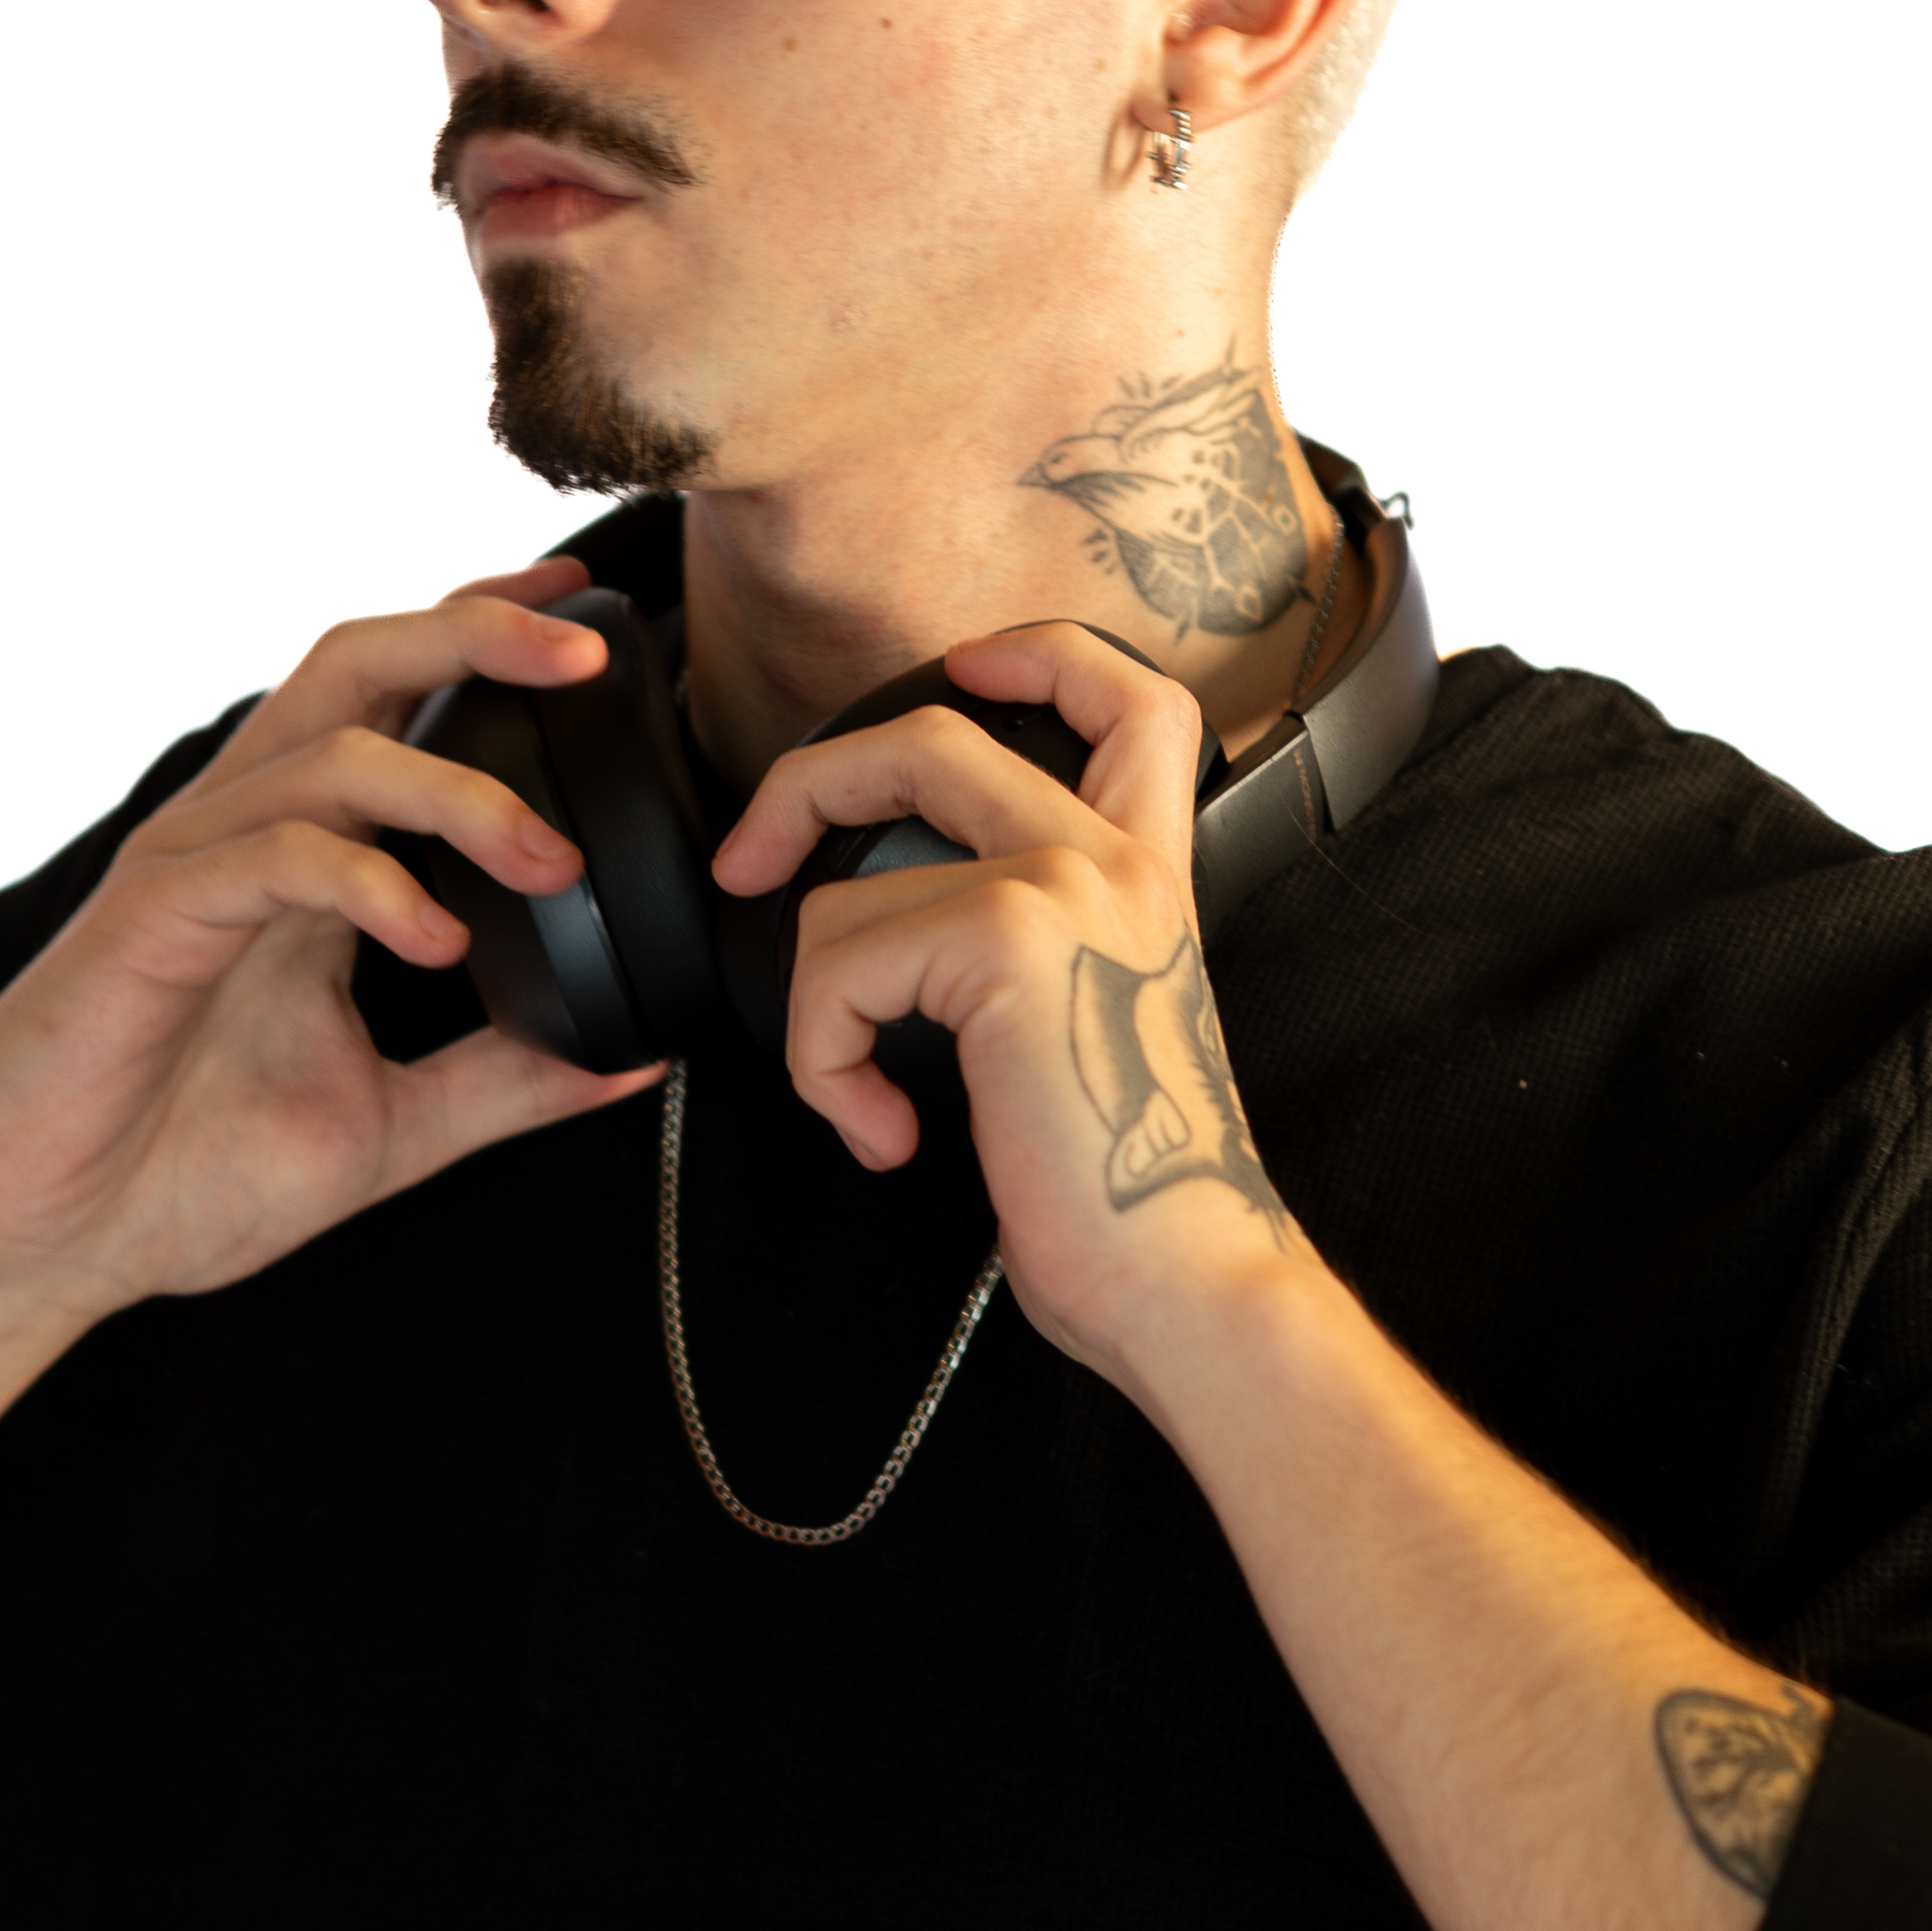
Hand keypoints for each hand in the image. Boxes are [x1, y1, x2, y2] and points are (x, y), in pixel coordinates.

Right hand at [0, 559, 662, 1347]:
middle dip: (475, 637)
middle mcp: (244, 835)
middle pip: (354, 667)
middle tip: (587, 649)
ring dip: (458, 793)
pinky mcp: (150, 924)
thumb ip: (501, 1082)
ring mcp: (192, 869)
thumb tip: (633, 1059)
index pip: (392, 702)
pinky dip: (370, 884)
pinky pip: (273, 858)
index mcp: (299, 860)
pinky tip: (438, 938)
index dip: (483, 639)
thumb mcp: (386, 1130)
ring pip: (330, 755)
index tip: (589, 613)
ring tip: (551, 863)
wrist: (41, 1248)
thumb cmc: (178, 1177)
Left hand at [708, 622, 1304, 1395]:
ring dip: (815, 1012)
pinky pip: (833, 968)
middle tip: (749, 863)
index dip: (1033, 653)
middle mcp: (1117, 859)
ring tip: (865, 1094)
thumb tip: (897, 932)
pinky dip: (825, 1065)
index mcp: (1150, 875)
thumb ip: (1037, 947)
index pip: (1128, 697)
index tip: (957, 671)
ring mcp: (1062, 885)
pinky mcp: (1002, 938)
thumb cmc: (1130, 1189)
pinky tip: (889, 1132)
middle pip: (934, 730)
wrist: (1182, 1277)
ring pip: (845, 889)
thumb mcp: (1097, 1025)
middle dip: (803, 784)